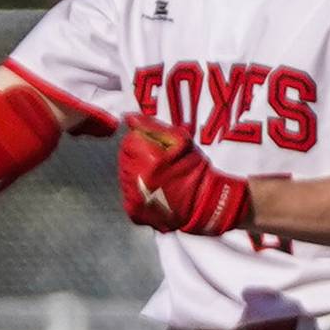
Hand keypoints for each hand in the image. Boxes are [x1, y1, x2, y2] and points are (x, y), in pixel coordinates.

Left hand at [118, 114, 250, 235]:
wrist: (204, 204)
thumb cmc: (195, 171)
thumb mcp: (180, 140)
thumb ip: (152, 126)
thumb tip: (129, 118)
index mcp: (147, 159)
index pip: (129, 140)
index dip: (143, 141)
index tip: (157, 148)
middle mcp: (137, 180)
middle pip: (125, 157)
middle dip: (139, 157)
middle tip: (160, 164)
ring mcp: (133, 197)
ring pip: (125, 175)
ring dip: (137, 173)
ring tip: (159, 178)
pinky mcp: (133, 211)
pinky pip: (128, 193)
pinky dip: (138, 191)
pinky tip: (155, 191)